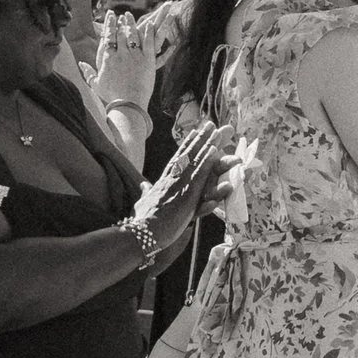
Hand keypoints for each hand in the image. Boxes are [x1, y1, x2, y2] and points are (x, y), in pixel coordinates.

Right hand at [95, 13, 158, 111]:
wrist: (128, 103)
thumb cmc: (112, 96)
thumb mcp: (96, 84)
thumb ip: (88, 72)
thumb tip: (80, 64)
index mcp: (108, 59)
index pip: (107, 37)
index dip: (109, 25)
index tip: (110, 16)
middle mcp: (120, 54)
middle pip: (120, 33)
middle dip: (120, 22)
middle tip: (122, 15)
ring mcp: (134, 56)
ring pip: (132, 35)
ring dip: (131, 24)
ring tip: (131, 17)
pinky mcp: (147, 60)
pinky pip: (148, 42)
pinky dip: (148, 32)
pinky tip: (149, 24)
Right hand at [135, 123, 228, 257]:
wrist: (141, 233)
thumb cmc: (142, 221)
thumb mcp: (143, 202)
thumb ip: (146, 192)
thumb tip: (144, 185)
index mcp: (164, 181)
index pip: (177, 159)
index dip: (186, 145)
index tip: (193, 132)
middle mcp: (172, 179)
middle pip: (187, 154)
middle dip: (199, 138)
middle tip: (209, 124)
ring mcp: (179, 185)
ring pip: (195, 160)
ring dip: (206, 144)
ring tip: (215, 130)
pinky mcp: (186, 195)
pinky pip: (199, 175)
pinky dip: (206, 162)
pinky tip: (214, 150)